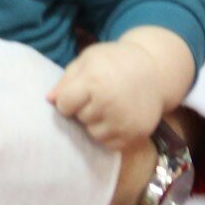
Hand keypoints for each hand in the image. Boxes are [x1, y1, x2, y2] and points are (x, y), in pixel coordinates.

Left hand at [48, 42, 164, 149]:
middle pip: (79, 119)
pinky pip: (110, 144)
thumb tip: (49, 100)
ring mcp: (123, 121)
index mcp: (93, 82)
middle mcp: (108, 104)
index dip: (68, 100)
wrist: (155, 70)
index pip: (64, 105)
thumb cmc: (115, 61)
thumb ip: (66, 80)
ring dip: (95, 124)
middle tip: (98, 97)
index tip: (78, 92)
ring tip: (108, 107)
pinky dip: (110, 134)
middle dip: (83, 110)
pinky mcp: (135, 134)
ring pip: (93, 134)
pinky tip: (117, 117)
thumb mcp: (88, 60)